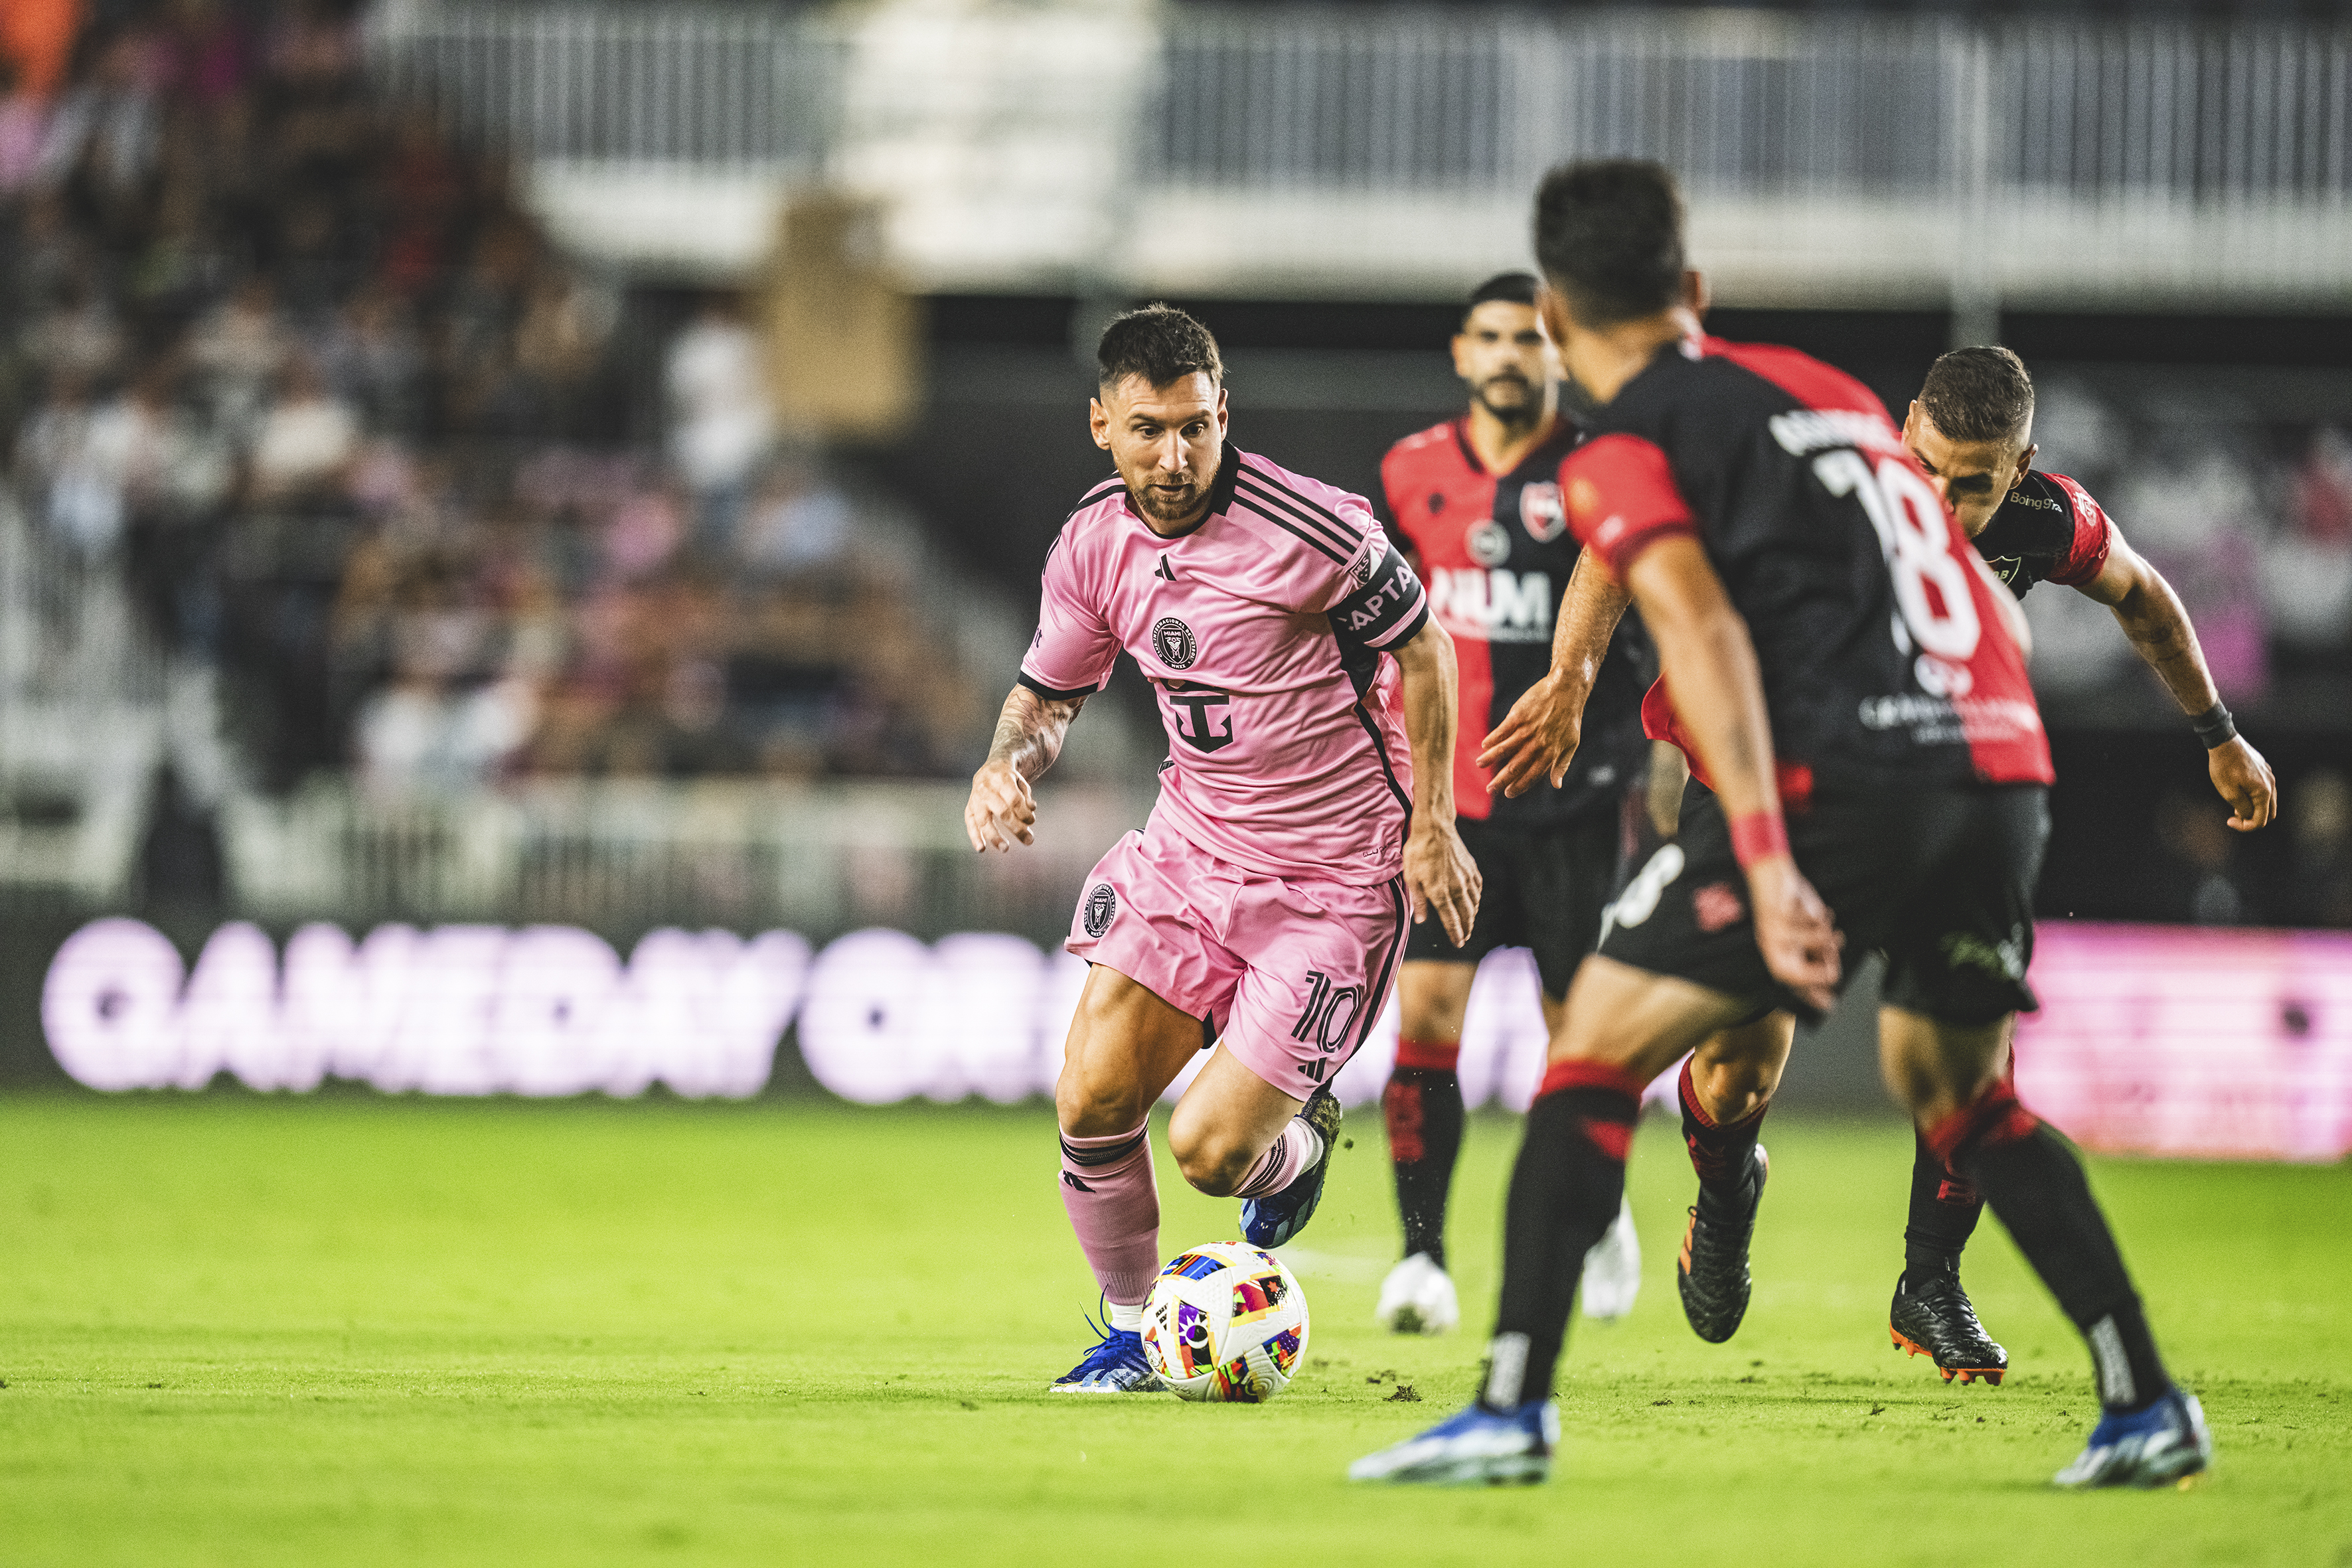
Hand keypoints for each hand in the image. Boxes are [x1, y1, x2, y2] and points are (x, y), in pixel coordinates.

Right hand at [964, 759, 1036, 852]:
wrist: (991, 767)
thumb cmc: (1010, 779)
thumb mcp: (1021, 782)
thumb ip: (1026, 797)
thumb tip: (1031, 811)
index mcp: (1001, 779)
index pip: (1014, 800)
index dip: (1024, 813)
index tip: (1031, 821)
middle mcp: (986, 789)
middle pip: (1002, 811)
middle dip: (1016, 827)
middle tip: (1029, 840)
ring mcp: (976, 799)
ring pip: (984, 820)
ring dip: (995, 836)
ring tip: (1005, 849)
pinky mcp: (969, 807)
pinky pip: (970, 823)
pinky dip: (975, 836)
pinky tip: (981, 849)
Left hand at [1404, 818, 1481, 946]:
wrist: (1435, 827)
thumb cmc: (1418, 851)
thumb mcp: (1411, 877)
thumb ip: (1418, 900)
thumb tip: (1421, 919)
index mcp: (1440, 893)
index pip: (1451, 920)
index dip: (1455, 934)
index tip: (1458, 942)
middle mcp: (1457, 888)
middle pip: (1465, 915)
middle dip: (1466, 928)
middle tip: (1465, 937)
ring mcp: (1466, 878)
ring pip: (1474, 903)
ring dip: (1472, 915)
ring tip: (1469, 923)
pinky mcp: (1471, 868)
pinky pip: (1477, 888)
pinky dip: (1477, 898)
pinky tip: (1474, 901)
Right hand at [1476, 671, 1582, 798]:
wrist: (1566, 689)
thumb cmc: (1570, 718)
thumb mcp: (1572, 743)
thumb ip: (1562, 765)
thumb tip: (1556, 785)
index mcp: (1550, 752)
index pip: (1532, 774)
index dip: (1520, 785)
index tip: (1508, 794)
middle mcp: (1537, 743)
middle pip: (1515, 765)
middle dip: (1501, 780)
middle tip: (1490, 790)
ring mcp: (1527, 729)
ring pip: (1505, 748)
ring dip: (1490, 758)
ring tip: (1479, 765)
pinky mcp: (1518, 715)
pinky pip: (1502, 730)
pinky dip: (1492, 739)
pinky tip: (1484, 745)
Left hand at [1744, 856, 1840, 1013]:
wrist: (1772, 876)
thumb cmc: (1790, 912)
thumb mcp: (1801, 942)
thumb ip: (1813, 966)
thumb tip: (1828, 998)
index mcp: (1775, 954)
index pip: (1793, 984)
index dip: (1811, 997)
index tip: (1830, 1004)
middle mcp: (1771, 946)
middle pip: (1799, 974)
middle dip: (1824, 968)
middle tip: (1833, 955)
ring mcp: (1774, 930)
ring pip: (1816, 941)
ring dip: (1827, 932)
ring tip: (1824, 924)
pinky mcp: (1780, 910)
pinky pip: (1813, 919)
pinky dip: (1820, 914)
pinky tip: (1814, 909)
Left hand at [2209, 736, 2277, 830]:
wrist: (2223, 742)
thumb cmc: (2224, 767)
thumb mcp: (2229, 793)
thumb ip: (2242, 808)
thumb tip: (2249, 816)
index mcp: (2264, 792)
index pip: (2261, 820)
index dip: (2245, 826)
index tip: (2229, 820)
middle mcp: (2271, 784)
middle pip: (2269, 813)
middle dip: (2252, 819)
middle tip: (2234, 815)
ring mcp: (2269, 776)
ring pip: (2268, 801)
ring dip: (2254, 808)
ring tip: (2235, 804)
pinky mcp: (2264, 770)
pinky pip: (2264, 789)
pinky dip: (2254, 797)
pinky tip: (2239, 792)